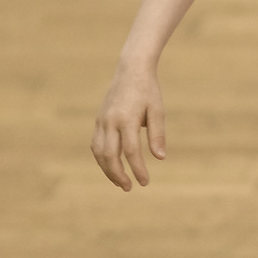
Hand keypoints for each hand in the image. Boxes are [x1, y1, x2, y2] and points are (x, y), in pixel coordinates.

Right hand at [92, 62, 165, 189]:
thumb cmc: (148, 90)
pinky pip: (96, 144)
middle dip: (118, 175)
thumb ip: (157, 135)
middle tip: (129, 188)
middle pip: (110, 155)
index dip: (137, 169)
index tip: (145, 182)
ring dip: (108, 170)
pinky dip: (102, 158)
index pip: (131, 151)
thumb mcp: (157, 110)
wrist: (131, 70)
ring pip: (99, 152)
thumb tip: (160, 158)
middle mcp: (110, 121)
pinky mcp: (99, 120)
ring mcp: (101, 121)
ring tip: (120, 182)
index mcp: (126, 118)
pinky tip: (111, 167)